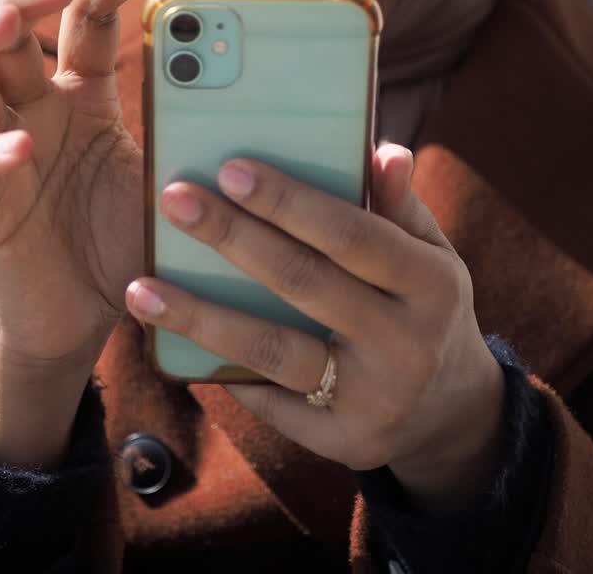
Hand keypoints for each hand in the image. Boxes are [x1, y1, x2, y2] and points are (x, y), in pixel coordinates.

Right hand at [0, 0, 168, 465]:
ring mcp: (0, 155)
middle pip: (10, 31)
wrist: (84, 322)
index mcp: (82, 97)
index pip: (86, 19)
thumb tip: (286, 106)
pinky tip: (22, 145)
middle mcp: (34, 112)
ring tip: (8, 25)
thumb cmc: (129, 248)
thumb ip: (205, 146)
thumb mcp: (176, 188)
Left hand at [125, 144, 506, 510]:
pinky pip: (271, 402)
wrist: (450, 412)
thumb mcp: (430, 256)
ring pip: (273, 352)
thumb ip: (398, 206)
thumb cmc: (422, 307)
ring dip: (201, 318)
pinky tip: (173, 345)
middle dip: (233, 238)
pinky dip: (224, 371)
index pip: (353, 235)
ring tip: (142, 289)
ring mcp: (376, 399)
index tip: (230, 169)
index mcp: (433, 284)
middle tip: (174, 201)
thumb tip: (383, 150)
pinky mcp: (346, 443)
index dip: (290, 203)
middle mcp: (409, 343)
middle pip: (304, 284)